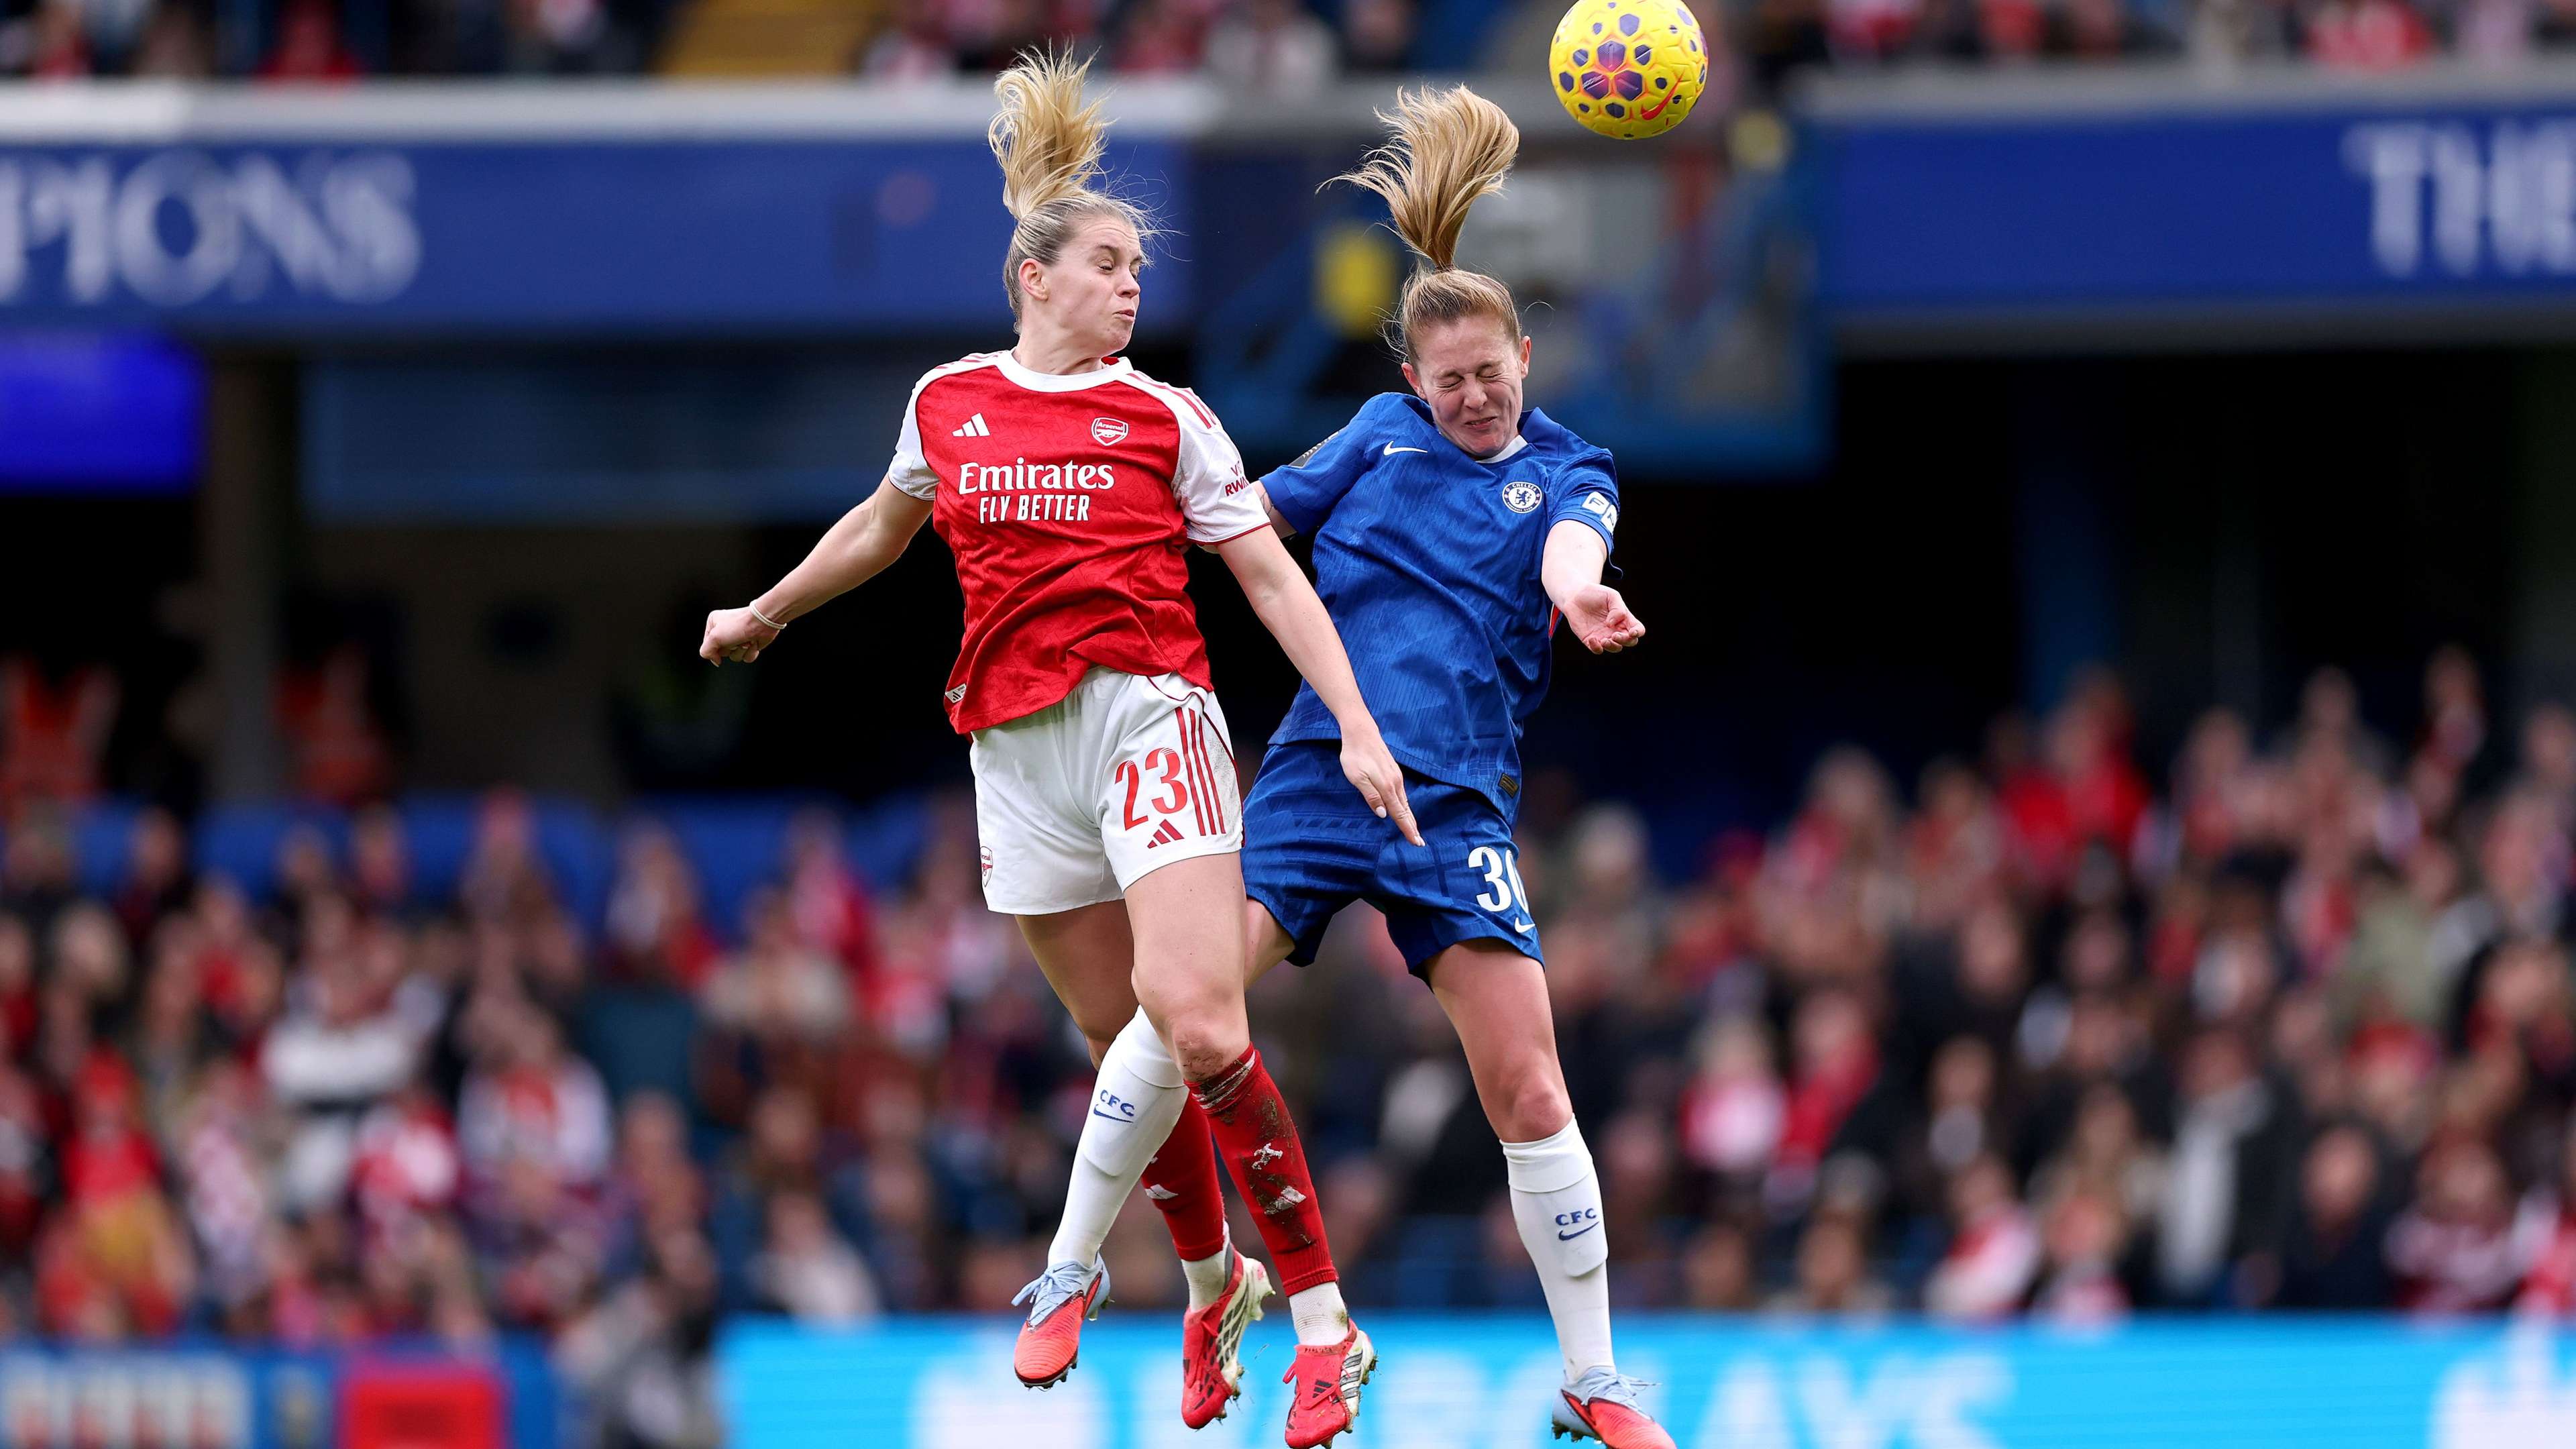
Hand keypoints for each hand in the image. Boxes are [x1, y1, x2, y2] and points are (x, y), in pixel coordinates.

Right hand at [699, 607, 781, 665]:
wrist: (763, 622)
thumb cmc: (740, 624)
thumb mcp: (714, 637)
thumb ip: (706, 651)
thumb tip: (715, 660)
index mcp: (713, 624)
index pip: (707, 646)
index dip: (714, 649)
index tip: (720, 644)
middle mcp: (725, 630)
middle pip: (722, 653)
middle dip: (730, 649)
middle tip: (735, 639)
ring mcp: (738, 637)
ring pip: (735, 656)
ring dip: (741, 650)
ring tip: (746, 640)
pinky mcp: (749, 643)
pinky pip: (746, 657)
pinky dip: (751, 652)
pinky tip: (753, 642)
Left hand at [1339, 726, 1422, 846]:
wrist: (1361, 732)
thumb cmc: (1355, 755)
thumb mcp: (1357, 777)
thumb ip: (1371, 796)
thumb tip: (1384, 814)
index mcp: (1387, 787)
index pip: (1399, 813)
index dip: (1407, 829)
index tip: (1416, 842)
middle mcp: (1395, 783)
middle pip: (1406, 810)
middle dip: (1412, 827)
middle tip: (1419, 842)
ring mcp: (1396, 777)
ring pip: (1405, 802)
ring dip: (1409, 818)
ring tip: (1413, 830)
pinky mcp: (1393, 772)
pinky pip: (1402, 794)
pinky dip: (1405, 806)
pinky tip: (1404, 810)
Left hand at [1561, 584, 1644, 653]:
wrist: (1575, 595)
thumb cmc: (1595, 594)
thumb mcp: (1611, 596)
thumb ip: (1618, 609)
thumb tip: (1613, 625)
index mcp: (1624, 618)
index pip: (1638, 629)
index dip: (1638, 632)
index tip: (1632, 632)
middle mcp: (1616, 628)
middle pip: (1630, 641)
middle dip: (1625, 641)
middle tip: (1615, 635)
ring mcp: (1604, 635)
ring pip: (1615, 648)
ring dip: (1613, 646)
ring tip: (1605, 640)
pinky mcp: (1591, 639)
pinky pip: (1598, 650)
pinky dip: (1597, 648)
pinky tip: (1592, 639)